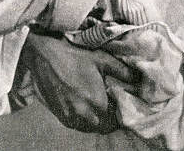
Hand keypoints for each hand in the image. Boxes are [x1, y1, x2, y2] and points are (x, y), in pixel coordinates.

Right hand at [21, 33, 138, 132]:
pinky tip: (85, 107)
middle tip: (113, 106)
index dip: (122, 115)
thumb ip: (123, 71)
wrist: (44, 56)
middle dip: (110, 120)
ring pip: (89, 128)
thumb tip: (138, 79)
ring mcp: (69, 116)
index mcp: (97, 102)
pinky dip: (83, 120)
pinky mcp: (59, 115)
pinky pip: (75, 125)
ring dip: (96, 121)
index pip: (115, 120)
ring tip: (100, 107)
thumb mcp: (102, 59)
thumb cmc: (75, 56)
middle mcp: (83, 114)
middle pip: (103, 127)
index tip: (123, 106)